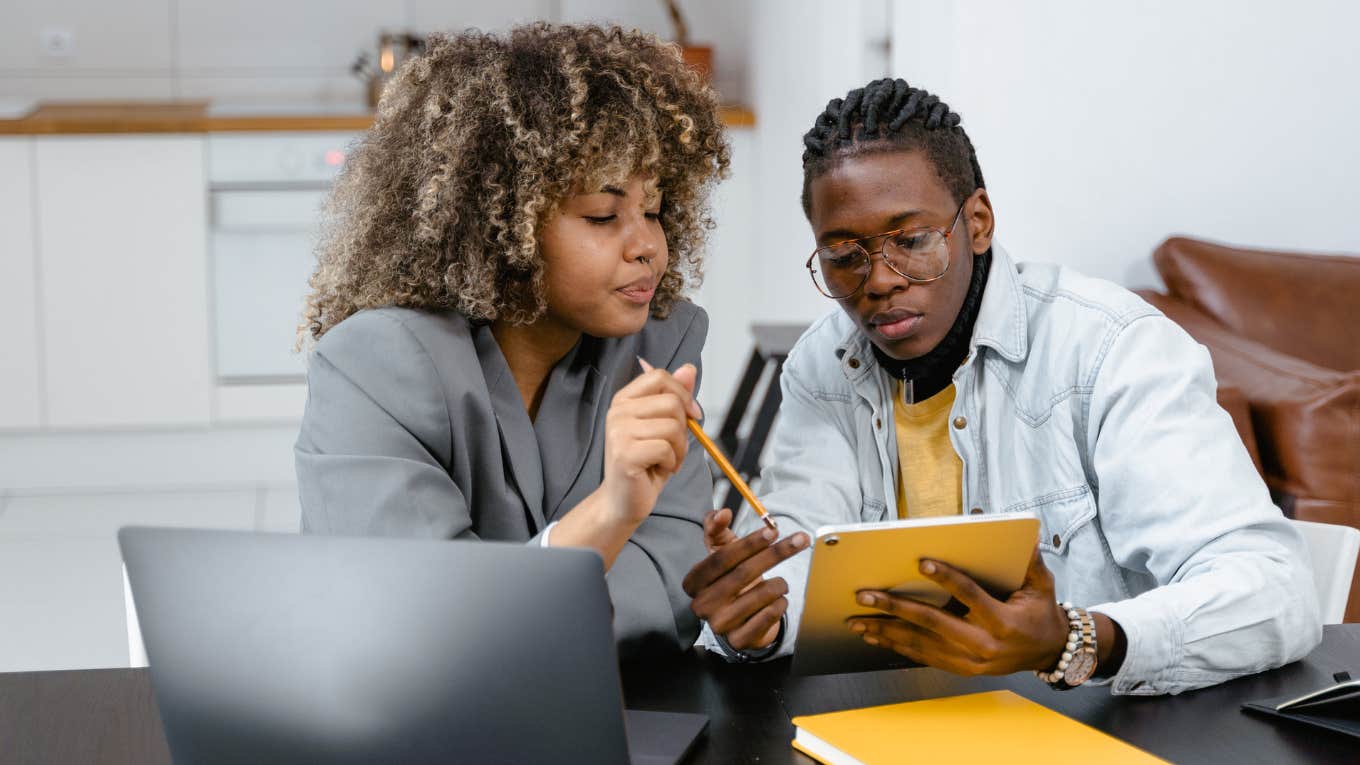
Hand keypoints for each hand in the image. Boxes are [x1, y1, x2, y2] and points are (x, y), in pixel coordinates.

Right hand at [600, 363, 701, 525]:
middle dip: (683, 429)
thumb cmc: (646, 463)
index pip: (660, 376)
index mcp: (624, 399)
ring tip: (665, 460)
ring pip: (672, 427)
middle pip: (671, 403)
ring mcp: (618, 432)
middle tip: (672, 448)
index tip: (691, 415)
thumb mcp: (665, 426)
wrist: (624, 501)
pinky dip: (671, 462)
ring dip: (679, 449)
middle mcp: (617, 411)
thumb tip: (689, 368)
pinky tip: (658, 469)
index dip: (683, 394)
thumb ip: (675, 396)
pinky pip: (666, 448)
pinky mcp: (624, 454)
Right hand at [683, 508, 808, 650]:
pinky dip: (780, 604)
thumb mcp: (720, 550)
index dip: (748, 543)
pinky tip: (778, 600)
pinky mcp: (738, 640)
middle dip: (775, 554)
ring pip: (760, 596)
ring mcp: (719, 625)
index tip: (772, 531)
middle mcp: (702, 605)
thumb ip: (716, 528)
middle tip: (800, 540)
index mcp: (694, 581)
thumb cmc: (730, 577)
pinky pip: (769, 616)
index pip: (721, 559)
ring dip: (779, 584)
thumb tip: (721, 512)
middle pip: (743, 574)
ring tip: (781, 583)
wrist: (740, 617)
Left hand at [846, 545, 1069, 675]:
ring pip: (921, 645)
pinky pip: (924, 657)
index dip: (946, 578)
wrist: (1050, 652)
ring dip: (887, 631)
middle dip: (895, 608)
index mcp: (1003, 621)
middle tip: (866, 596)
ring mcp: (971, 661)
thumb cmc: (1041, 612)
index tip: (921, 562)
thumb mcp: (1042, 584)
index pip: (970, 596)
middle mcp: (984, 644)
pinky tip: (877, 637)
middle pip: (932, 623)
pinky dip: (898, 646)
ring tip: (858, 620)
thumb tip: (1019, 532)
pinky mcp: (962, 669)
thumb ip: (1029, 559)